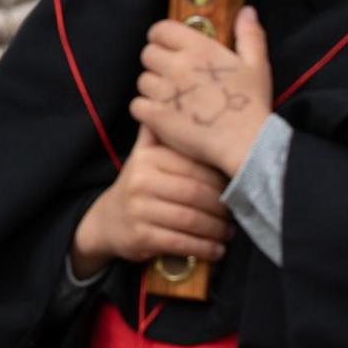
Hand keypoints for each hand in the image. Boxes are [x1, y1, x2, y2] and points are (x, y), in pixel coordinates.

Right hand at [70, 127, 232, 278]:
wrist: (107, 220)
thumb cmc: (139, 185)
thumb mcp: (144, 155)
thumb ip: (160, 133)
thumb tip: (176, 97)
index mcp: (147, 158)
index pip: (194, 168)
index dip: (221, 181)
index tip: (238, 189)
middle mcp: (139, 181)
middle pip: (195, 194)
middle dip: (223, 208)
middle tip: (239, 214)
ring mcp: (138, 209)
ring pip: (190, 220)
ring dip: (217, 230)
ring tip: (229, 232)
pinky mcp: (139, 236)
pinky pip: (180, 242)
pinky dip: (204, 248)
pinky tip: (217, 250)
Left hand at [130, 8, 272, 177]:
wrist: (248, 144)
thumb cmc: (252, 104)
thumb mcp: (257, 64)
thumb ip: (249, 34)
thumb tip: (246, 10)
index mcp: (198, 48)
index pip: (160, 30)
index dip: (161, 38)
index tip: (169, 48)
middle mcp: (177, 65)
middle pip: (147, 54)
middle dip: (157, 63)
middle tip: (173, 77)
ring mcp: (164, 91)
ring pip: (142, 81)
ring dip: (153, 88)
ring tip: (173, 99)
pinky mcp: (155, 115)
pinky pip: (137, 105)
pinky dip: (146, 111)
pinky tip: (164, 116)